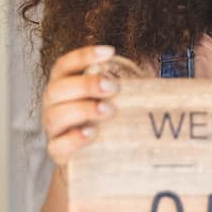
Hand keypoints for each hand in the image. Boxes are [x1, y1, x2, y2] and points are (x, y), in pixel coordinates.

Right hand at [41, 44, 120, 166]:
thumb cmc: (105, 120)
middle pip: (56, 89)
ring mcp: (53, 129)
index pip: (64, 65)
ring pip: (55, 115)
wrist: (92, 159)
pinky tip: (92, 133)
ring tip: (108, 110)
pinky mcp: (57, 152)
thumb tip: (158, 80)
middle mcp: (53, 105)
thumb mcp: (112, 98)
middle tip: (112, 87)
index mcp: (63, 85)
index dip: (83, 56)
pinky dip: (74, 138)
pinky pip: (58, 145)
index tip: (110, 52)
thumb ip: (121, 85)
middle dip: (85, 85)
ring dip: (83, 110)